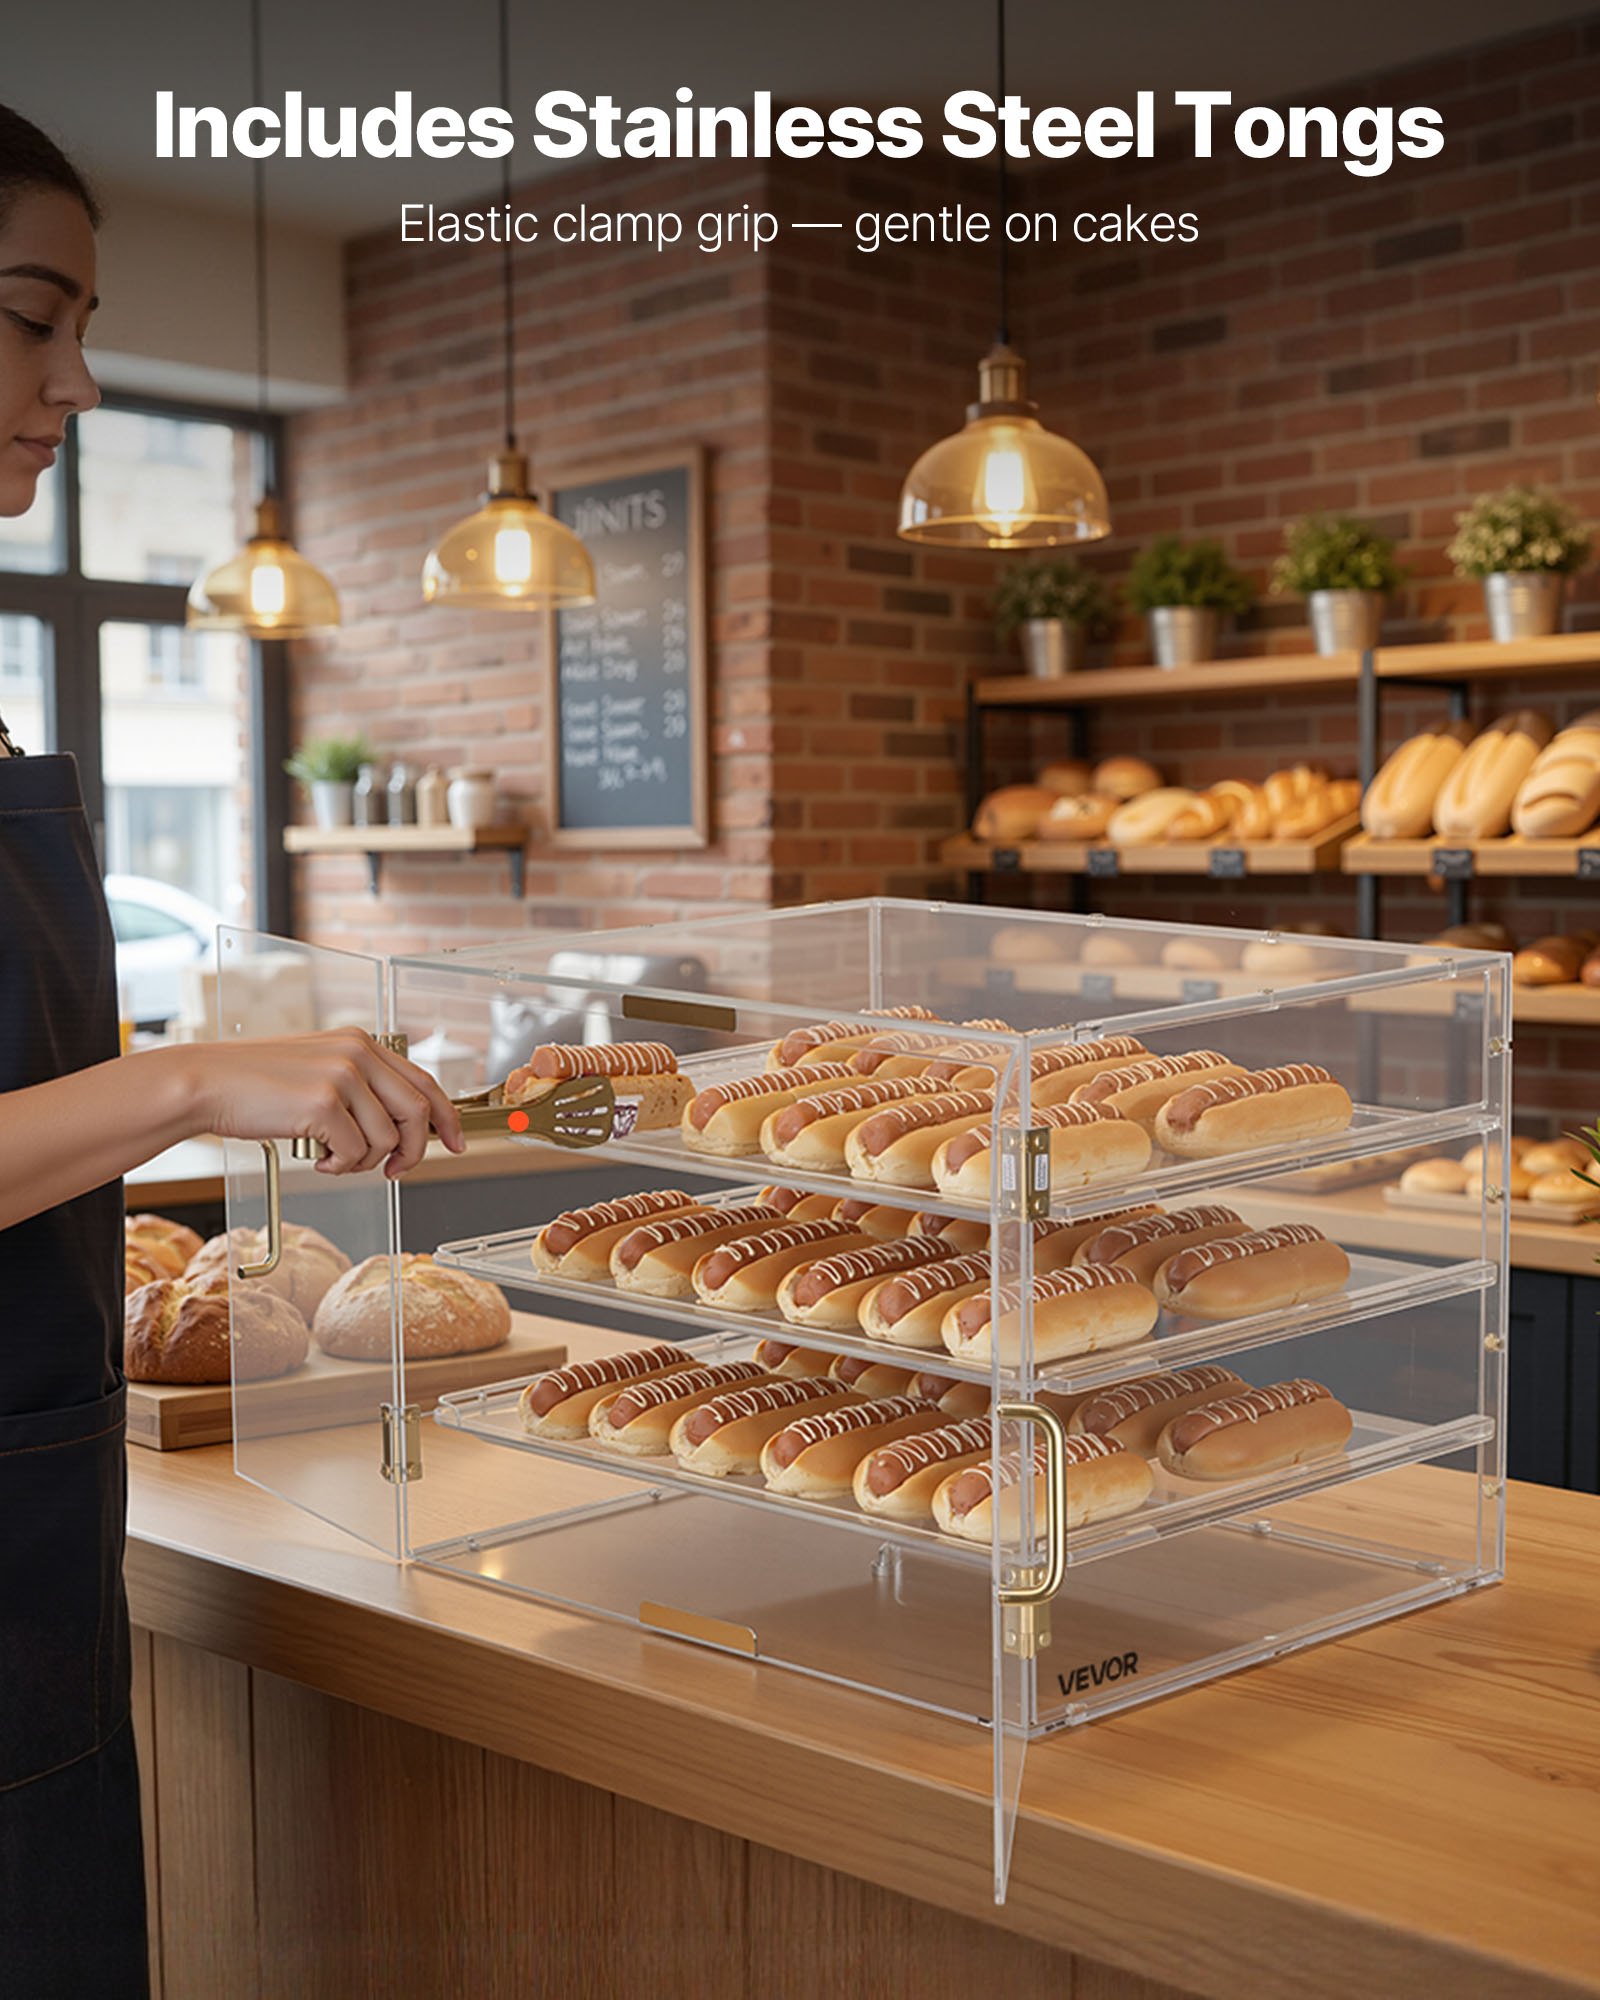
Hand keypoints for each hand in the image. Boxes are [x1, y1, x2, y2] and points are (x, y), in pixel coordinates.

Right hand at [175, 1030, 465, 1177]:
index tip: (457, 1142)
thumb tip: (401, 1128)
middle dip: (415, 1151)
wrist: (207, 1083)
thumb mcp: (318, 1071)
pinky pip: (355, 1154)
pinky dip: (340, 1167)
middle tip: (396, 1171)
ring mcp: (342, 1077)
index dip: (447, 1117)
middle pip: (419, 1112)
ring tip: (333, 1158)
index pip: (424, 1080)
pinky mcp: (323, 1105)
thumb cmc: (256, 1083)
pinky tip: (315, 1159)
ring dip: (365, 1162)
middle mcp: (358, 1054)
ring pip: (388, 1139)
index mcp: (361, 1043)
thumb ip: (360, 1087)